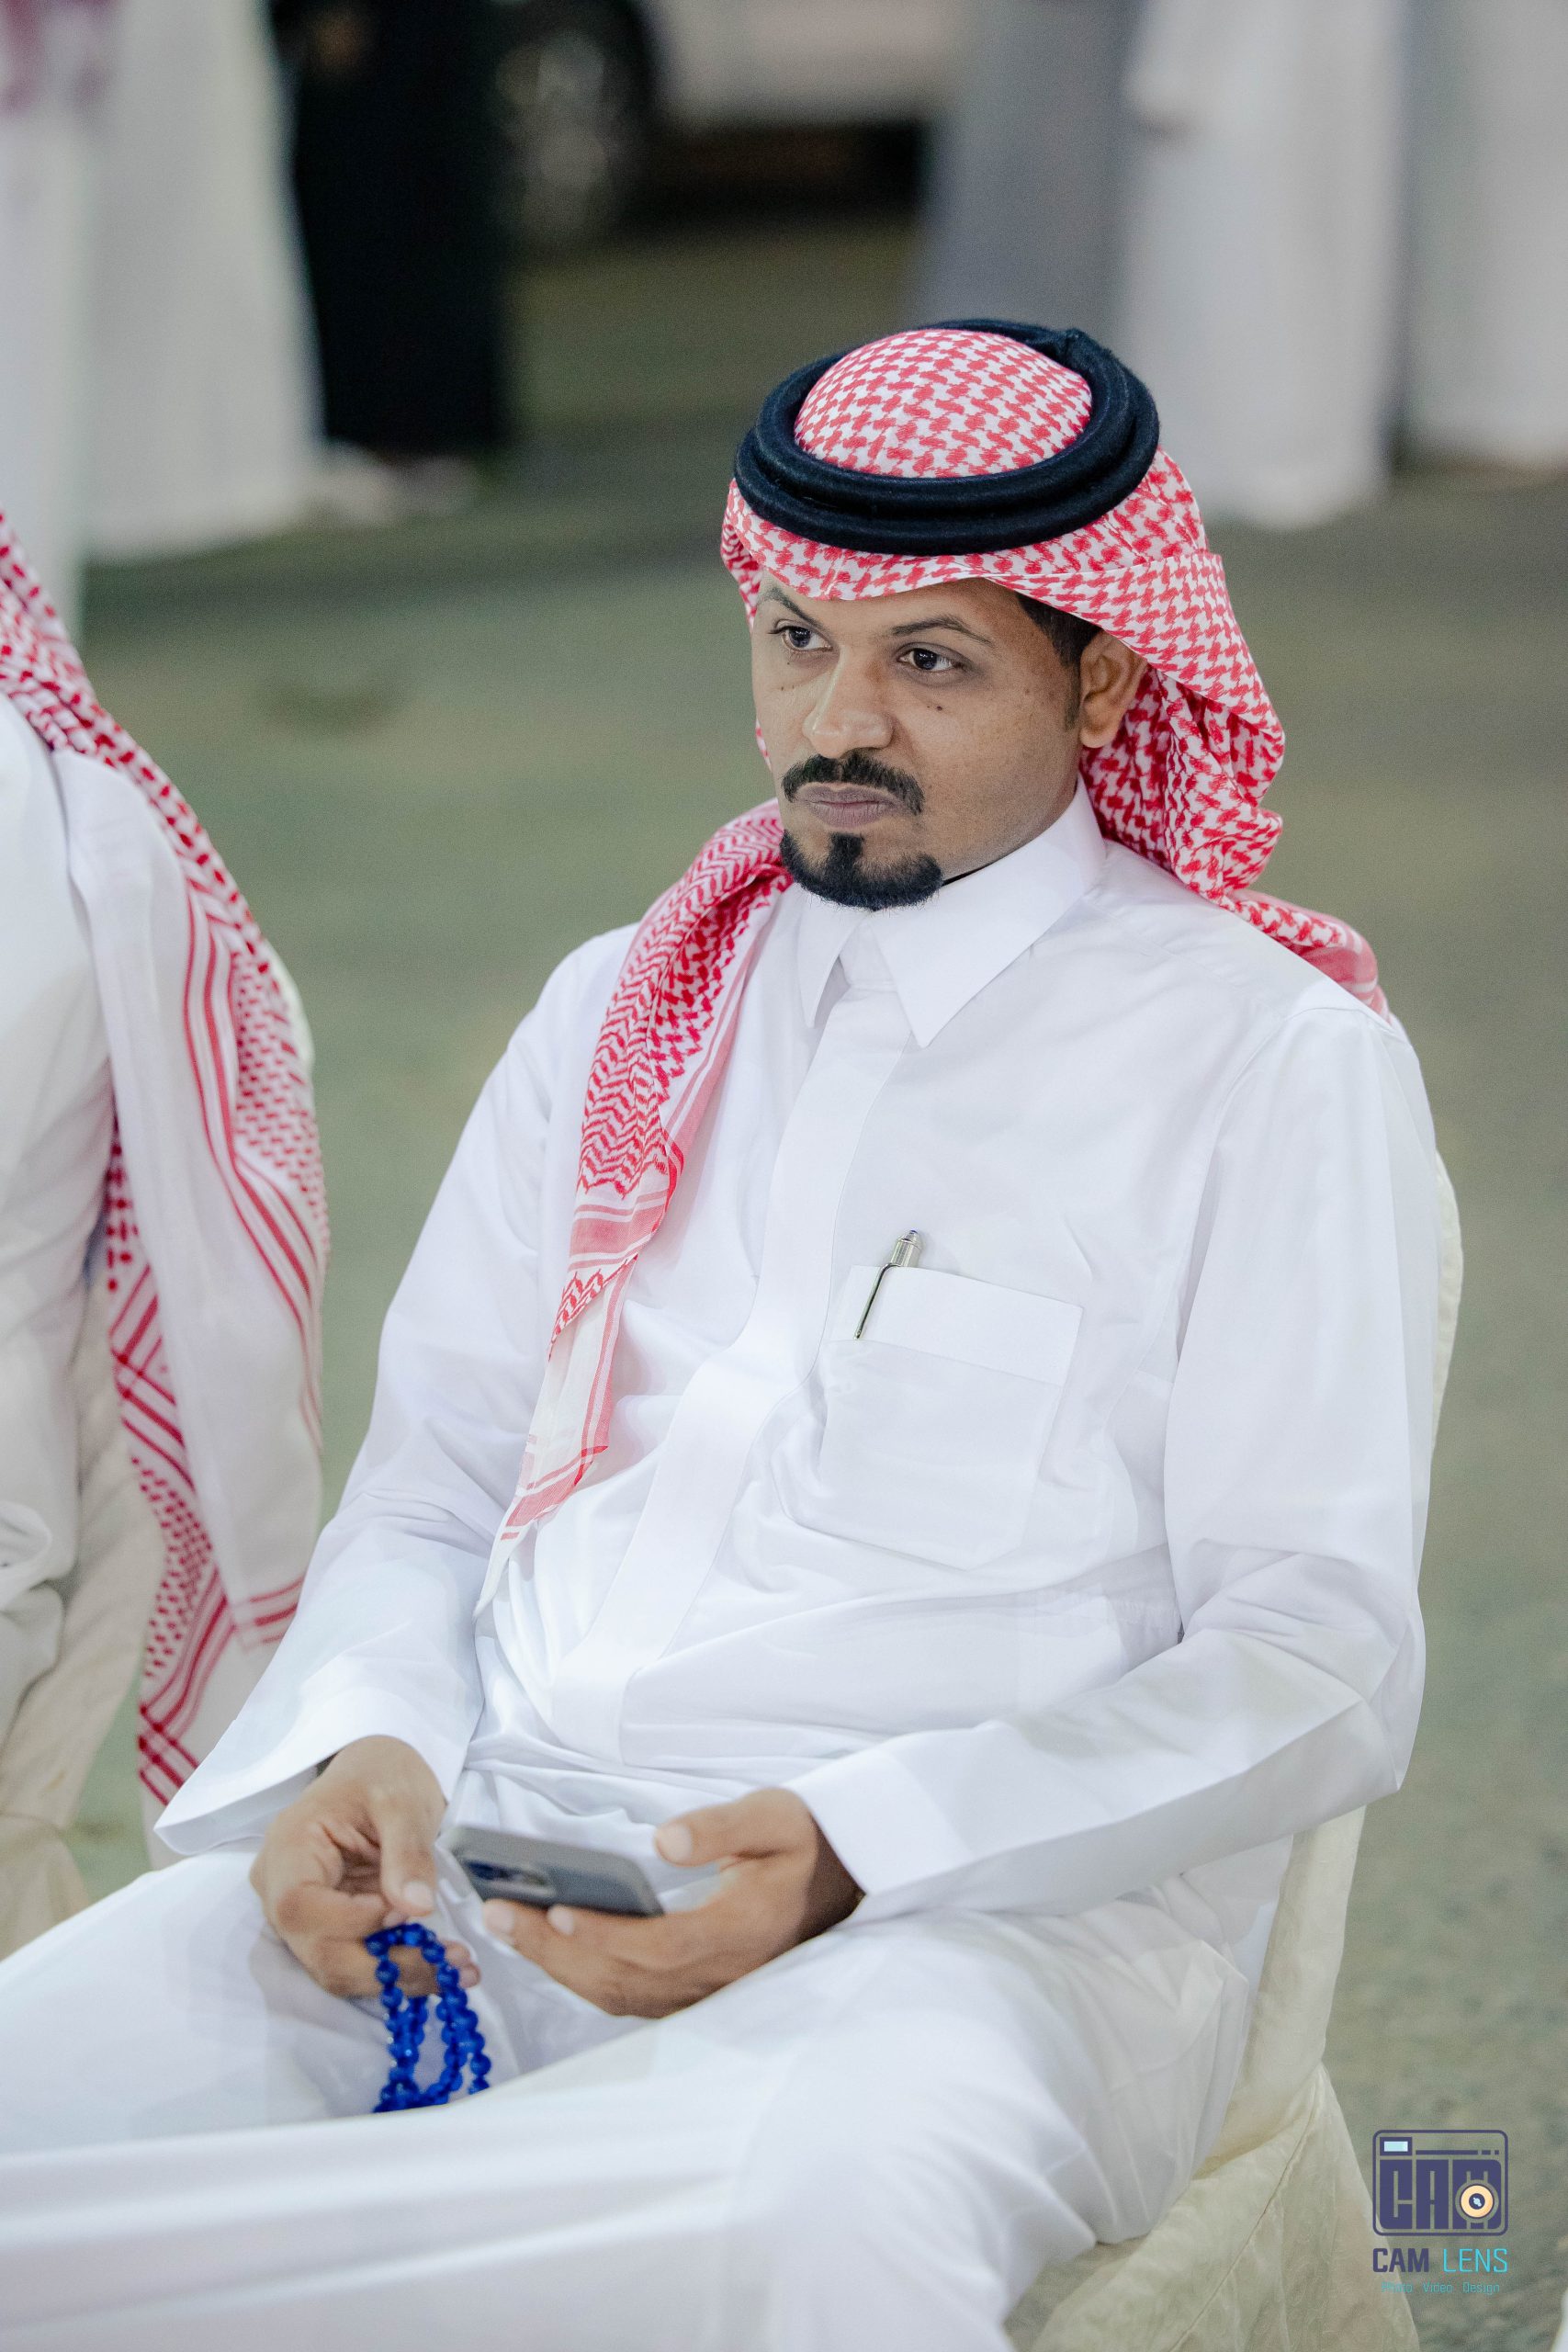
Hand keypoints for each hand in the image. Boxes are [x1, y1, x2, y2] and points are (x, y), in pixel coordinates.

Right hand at [250, 1736, 478, 1999]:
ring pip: (338, 1969)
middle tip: (452, 1964)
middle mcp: (282, 1891)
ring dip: (398, 1976)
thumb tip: (416, 1908)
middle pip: (319, 1953)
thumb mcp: (401, 1801)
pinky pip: (356, 1961)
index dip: (352, 1923)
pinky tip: (442, 1963)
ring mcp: (304, 1916)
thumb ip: (407, 1852)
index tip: (405, 1912)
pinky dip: (398, 1968)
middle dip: (385, 1967)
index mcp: (288, 1848)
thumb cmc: (380, 1774)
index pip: (300, 1908)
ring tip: (458, 1967)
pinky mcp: (330, 1929)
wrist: (378, 1774)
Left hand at [480, 1788, 861, 2017]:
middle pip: (626, 1978)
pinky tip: (549, 1949)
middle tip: (497, 1916)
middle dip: (555, 1951)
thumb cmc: (803, 1841)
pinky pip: (632, 1997)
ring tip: (507, 1928)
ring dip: (560, 1967)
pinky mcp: (698, 1992)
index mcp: (742, 1932)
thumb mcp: (776, 1817)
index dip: (605, 1935)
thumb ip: (723, 1827)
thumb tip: (665, 1839)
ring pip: (623, 1994)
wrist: (842, 1882)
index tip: (554, 1912)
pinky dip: (585, 1977)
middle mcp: (723, 1974)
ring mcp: (710, 1991)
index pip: (661, 1945)